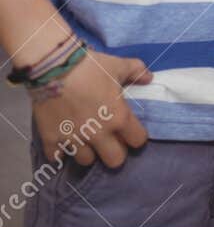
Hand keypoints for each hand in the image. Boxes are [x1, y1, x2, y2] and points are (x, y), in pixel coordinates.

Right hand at [31, 50, 151, 168]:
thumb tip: (149, 78)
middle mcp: (98, 134)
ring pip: (86, 161)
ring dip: (88, 152)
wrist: (53, 68)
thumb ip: (137, 71)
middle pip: (114, 160)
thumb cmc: (91, 67)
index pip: (138, 140)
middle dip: (115, 152)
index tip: (131, 131)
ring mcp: (74, 139)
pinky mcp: (51, 139)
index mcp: (119, 118)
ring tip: (86, 141)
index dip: (136, 136)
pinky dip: (59, 152)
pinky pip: (56, 157)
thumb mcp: (119, 65)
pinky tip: (62, 143)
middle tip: (110, 141)